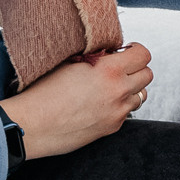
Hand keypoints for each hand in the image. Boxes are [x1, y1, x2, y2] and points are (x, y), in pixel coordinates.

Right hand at [0, 43, 153, 159]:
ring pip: (141, 96)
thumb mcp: (69, 63)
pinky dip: (119, 107)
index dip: (136, 51)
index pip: (143, 55)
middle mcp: (118, 91)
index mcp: (109, 70)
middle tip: (119, 68)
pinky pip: (126, 113)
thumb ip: (95, 57)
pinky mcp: (111, 128)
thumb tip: (109, 54)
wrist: (31, 125)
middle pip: (147, 75)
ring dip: (131, 89)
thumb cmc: (43, 91)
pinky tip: (100, 104)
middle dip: (136, 69)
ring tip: (111, 87)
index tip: (126, 51)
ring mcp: (117, 112)